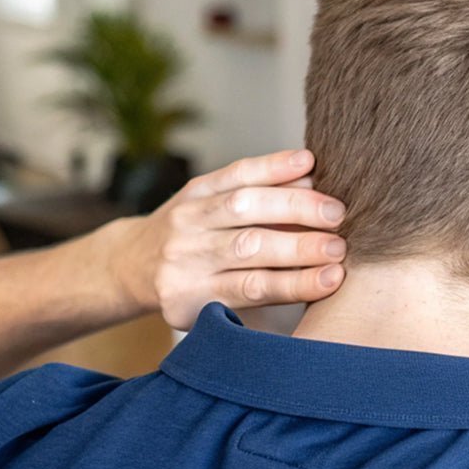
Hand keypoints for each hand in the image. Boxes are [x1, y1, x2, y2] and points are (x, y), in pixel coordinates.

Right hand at [114, 150, 347, 329]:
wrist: (129, 271)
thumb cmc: (191, 235)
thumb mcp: (210, 203)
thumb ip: (256, 191)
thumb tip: (310, 176)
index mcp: (196, 194)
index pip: (238, 175)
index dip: (275, 168)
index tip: (313, 166)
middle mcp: (187, 224)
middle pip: (244, 211)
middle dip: (295, 210)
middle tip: (339, 217)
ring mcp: (184, 264)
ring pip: (247, 254)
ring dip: (298, 253)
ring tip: (337, 254)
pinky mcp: (188, 302)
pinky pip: (245, 295)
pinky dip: (286, 288)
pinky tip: (318, 284)